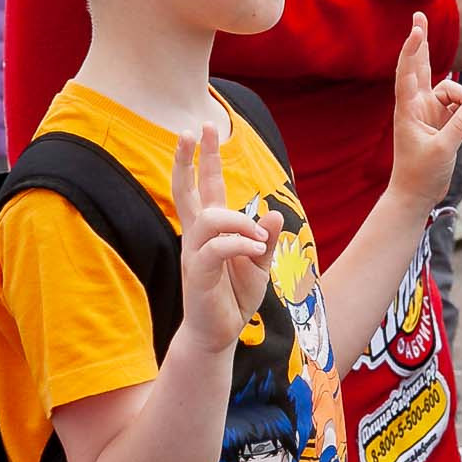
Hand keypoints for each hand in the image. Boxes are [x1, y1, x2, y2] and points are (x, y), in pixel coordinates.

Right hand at [170, 123, 275, 351]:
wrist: (220, 333)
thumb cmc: (236, 296)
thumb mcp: (260, 264)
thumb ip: (267, 239)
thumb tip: (275, 214)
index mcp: (213, 230)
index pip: (206, 186)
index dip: (206, 158)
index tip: (203, 128)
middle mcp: (198, 236)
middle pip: (186, 190)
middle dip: (188, 160)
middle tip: (190, 129)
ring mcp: (195, 253)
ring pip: (208, 218)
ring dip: (239, 220)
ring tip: (259, 237)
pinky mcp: (197, 274)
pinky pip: (216, 248)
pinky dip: (239, 243)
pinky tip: (255, 249)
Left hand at [388, 16, 461, 206]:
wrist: (417, 194)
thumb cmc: (420, 174)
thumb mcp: (442, 150)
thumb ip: (459, 125)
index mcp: (408, 109)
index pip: (408, 73)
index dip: (413, 49)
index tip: (418, 29)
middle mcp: (417, 105)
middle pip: (420, 65)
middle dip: (422, 41)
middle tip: (419, 15)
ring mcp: (430, 111)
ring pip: (454, 92)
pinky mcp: (442, 121)